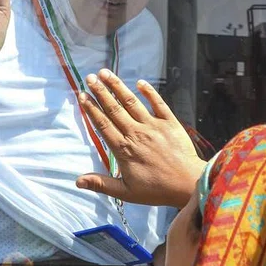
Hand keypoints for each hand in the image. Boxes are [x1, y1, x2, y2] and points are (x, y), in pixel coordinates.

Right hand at [76, 69, 205, 208]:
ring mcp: (153, 126)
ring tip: (106, 73)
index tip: (82, 96)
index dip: (91, 109)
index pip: (103, 124)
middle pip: (114, 109)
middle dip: (101, 92)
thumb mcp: (126, 192)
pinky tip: (140, 82)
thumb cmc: (157, 190)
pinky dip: (149, 92)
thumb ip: (101, 184)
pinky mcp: (170, 123)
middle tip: (90, 77)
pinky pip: (158, 103)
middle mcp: (136, 133)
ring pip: (132, 102)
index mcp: (124, 149)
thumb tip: (77, 181)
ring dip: (118, 87)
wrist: (188, 184)